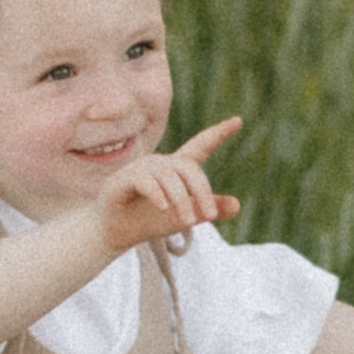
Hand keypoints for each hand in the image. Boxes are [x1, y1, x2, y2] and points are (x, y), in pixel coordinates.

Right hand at [94, 119, 242, 252]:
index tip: (237, 121)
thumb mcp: (184, 216)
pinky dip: (157, 194)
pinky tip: (163, 208)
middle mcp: (162, 164)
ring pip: (169, 178)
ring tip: (188, 221)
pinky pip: (146, 181)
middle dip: (202, 190)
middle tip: (210, 215)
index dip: (218, 134)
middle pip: (188, 168)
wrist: (116, 231)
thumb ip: (208, 209)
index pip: (200, 146)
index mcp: (177, 169)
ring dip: (181, 200)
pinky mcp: (125, 178)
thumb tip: (237, 205)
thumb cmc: (149, 220)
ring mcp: (143, 168)